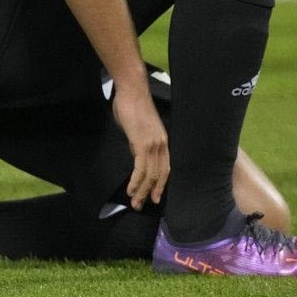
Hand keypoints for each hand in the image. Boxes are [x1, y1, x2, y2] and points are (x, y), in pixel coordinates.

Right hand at [111, 84, 168, 209]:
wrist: (132, 90)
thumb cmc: (133, 106)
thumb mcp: (138, 129)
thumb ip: (139, 143)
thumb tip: (135, 155)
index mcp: (163, 141)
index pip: (166, 168)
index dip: (161, 184)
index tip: (155, 197)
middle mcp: (162, 144)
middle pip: (159, 175)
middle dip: (150, 192)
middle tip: (142, 206)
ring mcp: (153, 144)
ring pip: (150, 175)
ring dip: (141, 191)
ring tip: (134, 203)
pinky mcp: (142, 143)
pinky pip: (141, 168)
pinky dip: (136, 181)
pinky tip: (130, 190)